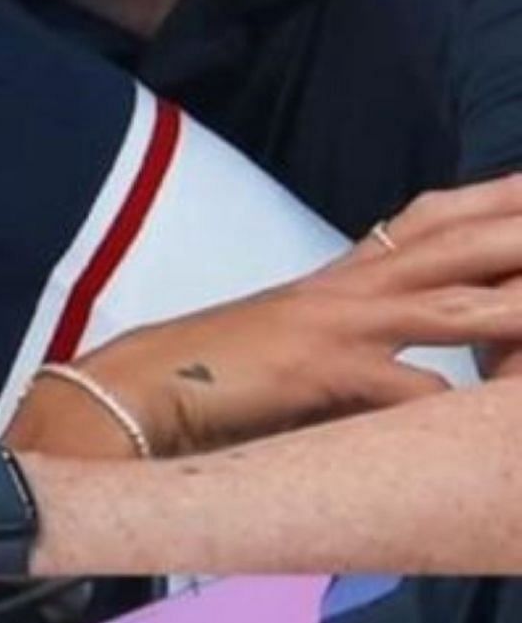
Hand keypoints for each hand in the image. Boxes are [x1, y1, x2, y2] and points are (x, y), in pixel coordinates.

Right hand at [80, 177, 521, 457]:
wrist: (138, 391)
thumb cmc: (216, 380)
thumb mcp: (299, 349)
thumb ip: (359, 352)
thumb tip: (415, 380)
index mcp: (343, 276)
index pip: (430, 218)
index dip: (492, 199)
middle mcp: (348, 287)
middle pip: (455, 244)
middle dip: (518, 229)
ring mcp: (337, 326)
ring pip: (449, 305)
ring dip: (514, 303)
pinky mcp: (321, 372)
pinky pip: (406, 390)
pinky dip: (451, 405)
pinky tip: (487, 422)